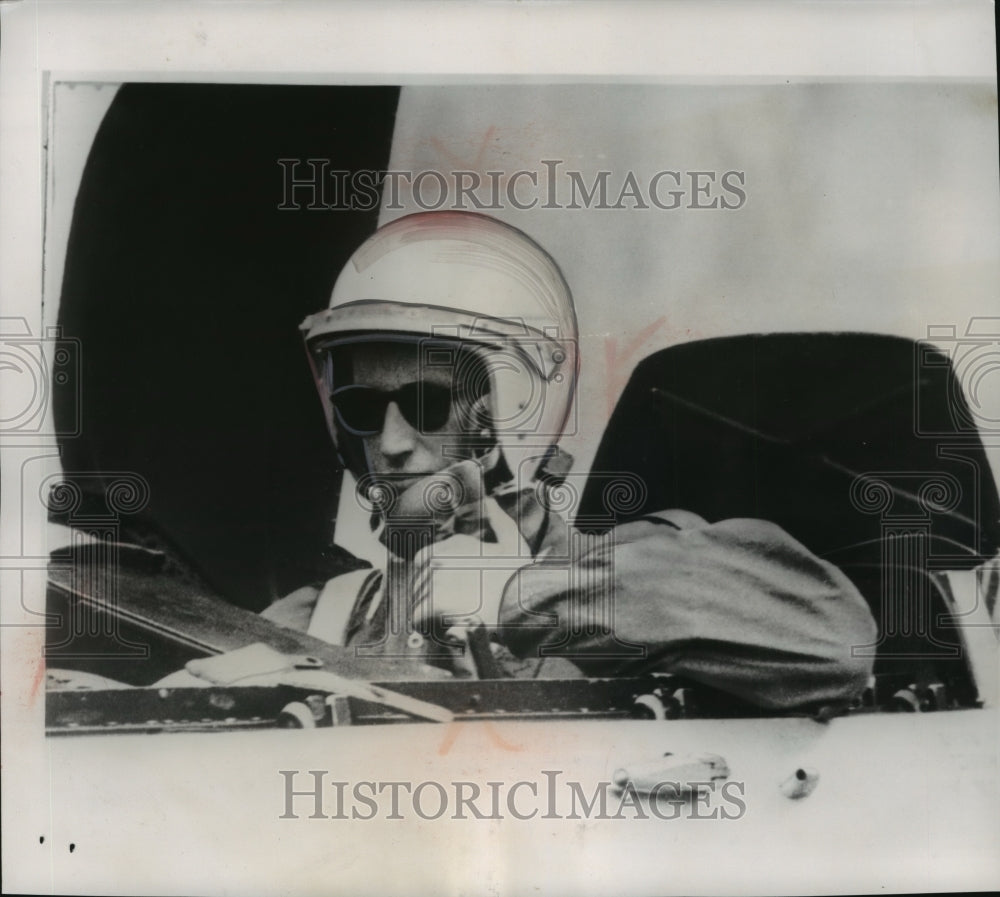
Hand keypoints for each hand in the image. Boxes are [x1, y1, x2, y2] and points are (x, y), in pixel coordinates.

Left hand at [409, 494, 531, 632]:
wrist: (522, 602)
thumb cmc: (519, 575)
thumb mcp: (513, 541)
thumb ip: (499, 520)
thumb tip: (489, 501)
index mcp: (452, 544)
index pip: (424, 561)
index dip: (434, 579)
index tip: (450, 592)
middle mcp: (438, 559)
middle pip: (421, 582)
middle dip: (432, 596)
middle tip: (456, 610)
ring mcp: (433, 582)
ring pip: (419, 601)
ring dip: (430, 613)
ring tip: (452, 621)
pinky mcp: (432, 606)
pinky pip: (418, 619)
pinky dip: (428, 628)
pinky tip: (445, 630)